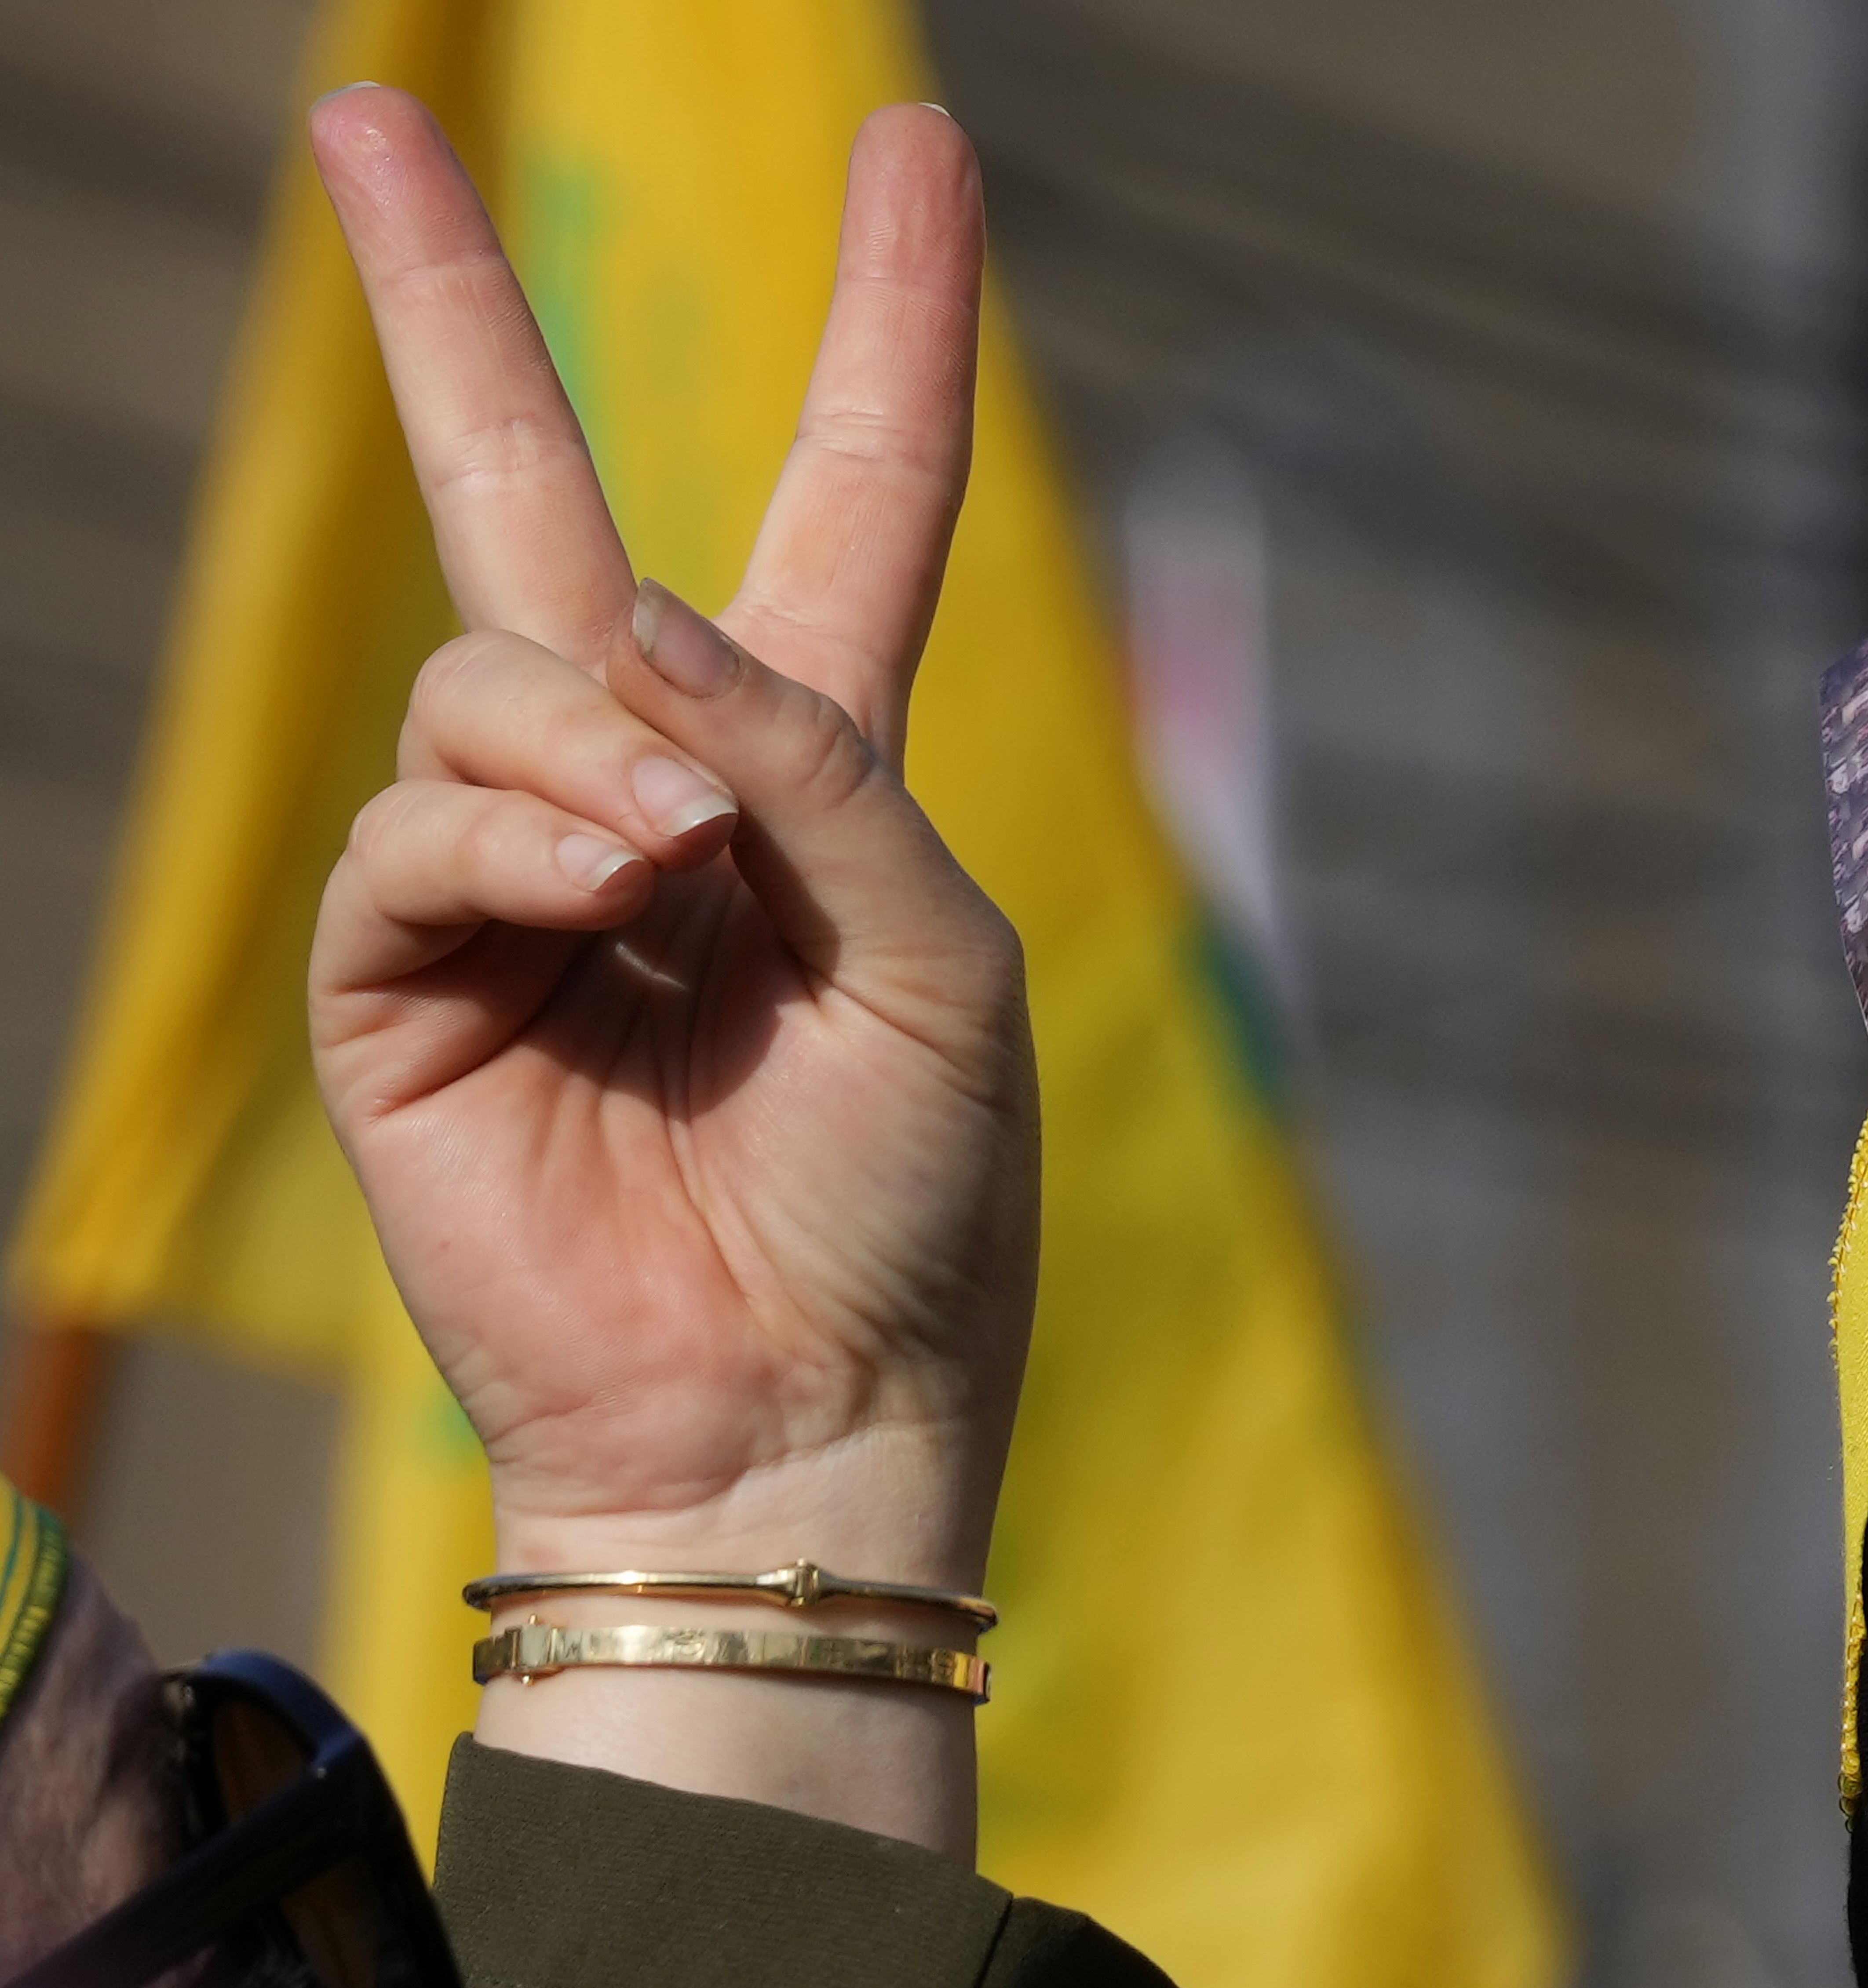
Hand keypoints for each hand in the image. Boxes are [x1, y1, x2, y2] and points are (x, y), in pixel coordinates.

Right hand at [303, 90, 1031, 1852]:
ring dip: (591, 750)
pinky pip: (423, 824)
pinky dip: (519, 842)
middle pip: (536, 501)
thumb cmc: (912, 1208)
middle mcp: (649, 793)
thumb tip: (636, 631)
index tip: (912, 149)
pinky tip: (605, 900)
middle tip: (362, 110)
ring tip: (673, 874)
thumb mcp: (935, 960)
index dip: (886, 331)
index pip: (845, 501)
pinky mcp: (405, 974)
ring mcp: (510, 875)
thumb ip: (817, 768)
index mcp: (812, 775)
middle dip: (447, 307)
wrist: (810, 1408)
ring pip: (496, 679)